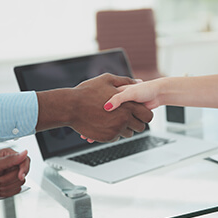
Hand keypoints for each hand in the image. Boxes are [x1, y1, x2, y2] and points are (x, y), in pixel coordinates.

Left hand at [0, 148, 29, 196]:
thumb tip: (24, 152)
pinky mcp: (10, 185)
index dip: (24, 169)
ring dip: (5, 187)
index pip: (25, 161)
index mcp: (9, 156)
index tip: (19, 176)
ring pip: (19, 184)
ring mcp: (11, 175)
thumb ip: (10, 159)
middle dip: (7, 181)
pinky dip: (5, 192)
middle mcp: (12, 165)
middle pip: (22, 175)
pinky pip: (15, 190)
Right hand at [36, 73, 153, 141]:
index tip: (139, 113)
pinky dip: (112, 132)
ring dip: (124, 129)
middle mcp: (124, 119)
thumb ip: (125, 81)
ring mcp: (116, 129)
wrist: (70, 106)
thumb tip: (138, 81)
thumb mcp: (107, 80)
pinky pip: (116, 138)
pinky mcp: (107, 137)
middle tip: (127, 117)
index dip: (144, 114)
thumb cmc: (86, 92)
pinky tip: (104, 124)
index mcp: (128, 105)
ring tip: (114, 119)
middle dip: (135, 123)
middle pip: (140, 127)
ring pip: (128, 134)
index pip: (147, 116)